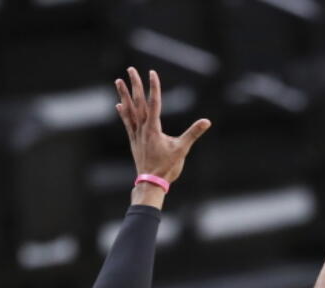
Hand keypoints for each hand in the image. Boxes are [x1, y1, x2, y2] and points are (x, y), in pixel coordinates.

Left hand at [115, 67, 209, 183]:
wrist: (151, 182)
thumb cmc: (167, 167)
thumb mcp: (182, 149)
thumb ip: (193, 133)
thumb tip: (206, 122)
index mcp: (154, 128)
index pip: (154, 102)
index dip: (153, 86)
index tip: (152, 73)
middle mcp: (143, 128)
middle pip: (138, 102)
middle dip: (135, 84)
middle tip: (130, 69)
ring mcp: (136, 134)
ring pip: (129, 110)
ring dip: (124, 95)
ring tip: (118, 81)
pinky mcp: (134, 141)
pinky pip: (127, 123)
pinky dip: (123, 113)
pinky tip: (119, 105)